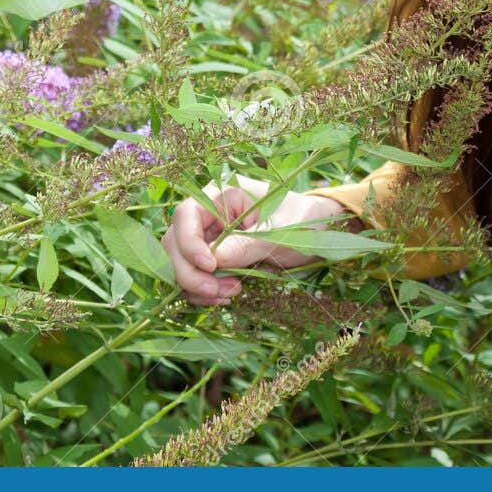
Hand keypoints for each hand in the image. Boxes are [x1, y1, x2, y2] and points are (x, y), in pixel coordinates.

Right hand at [161, 173, 350, 305]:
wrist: (316, 231)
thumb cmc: (302, 221)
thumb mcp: (279, 233)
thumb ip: (246, 245)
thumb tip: (213, 260)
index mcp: (223, 195)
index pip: (186, 214)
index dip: (189, 242)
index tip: (210, 266)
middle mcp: (208, 214)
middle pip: (175, 242)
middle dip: (190, 271)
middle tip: (219, 291)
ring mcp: (207, 237)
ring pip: (180, 263)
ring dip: (196, 285)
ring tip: (230, 294)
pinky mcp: (212, 258)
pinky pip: (194, 276)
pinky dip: (202, 291)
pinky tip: (225, 296)